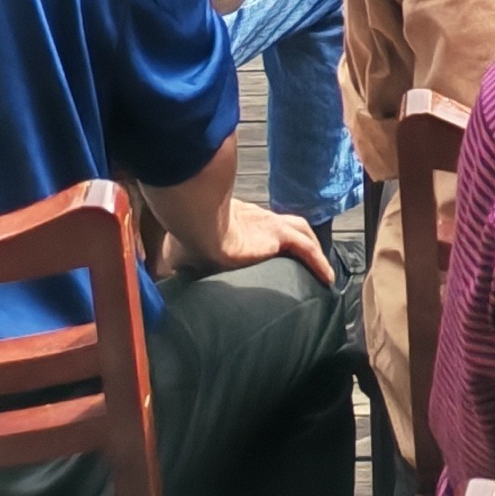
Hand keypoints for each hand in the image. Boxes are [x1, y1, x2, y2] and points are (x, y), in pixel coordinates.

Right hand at [183, 198, 332, 283]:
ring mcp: (267, 224)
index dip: (269, 236)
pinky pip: (306, 248)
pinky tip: (327, 277)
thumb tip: (167, 275)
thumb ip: (182, 260)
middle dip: (296, 238)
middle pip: (284, 224)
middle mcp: (255, 218)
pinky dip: (318, 262)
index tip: (271, 249)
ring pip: (300, 231)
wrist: (197, 227)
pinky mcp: (276, 233)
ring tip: (321, 269)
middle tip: (305, 259)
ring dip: (313, 249)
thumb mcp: (183, 251)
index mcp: (235, 220)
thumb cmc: (185, 238)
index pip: (258, 226)